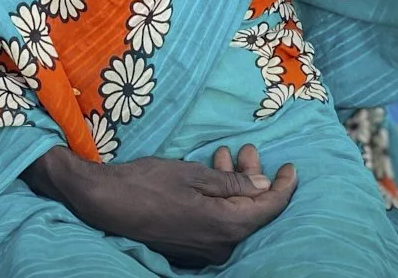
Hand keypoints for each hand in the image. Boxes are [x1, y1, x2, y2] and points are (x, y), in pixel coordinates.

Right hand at [25, 145, 297, 266]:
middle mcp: (219, 244)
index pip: (269, 208)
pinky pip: (216, 223)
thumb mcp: (194, 175)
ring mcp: (203, 249)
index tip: (292, 167)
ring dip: (234, 186)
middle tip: (246, 150)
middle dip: (253, 179)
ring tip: (227, 154)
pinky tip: (211, 175)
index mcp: (225, 226)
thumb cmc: (148, 183)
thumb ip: (233, 184)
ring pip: (232, 215)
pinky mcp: (189, 246)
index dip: (285, 187)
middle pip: (250, 212)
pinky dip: (219, 199)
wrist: (105, 203)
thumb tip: (264, 187)